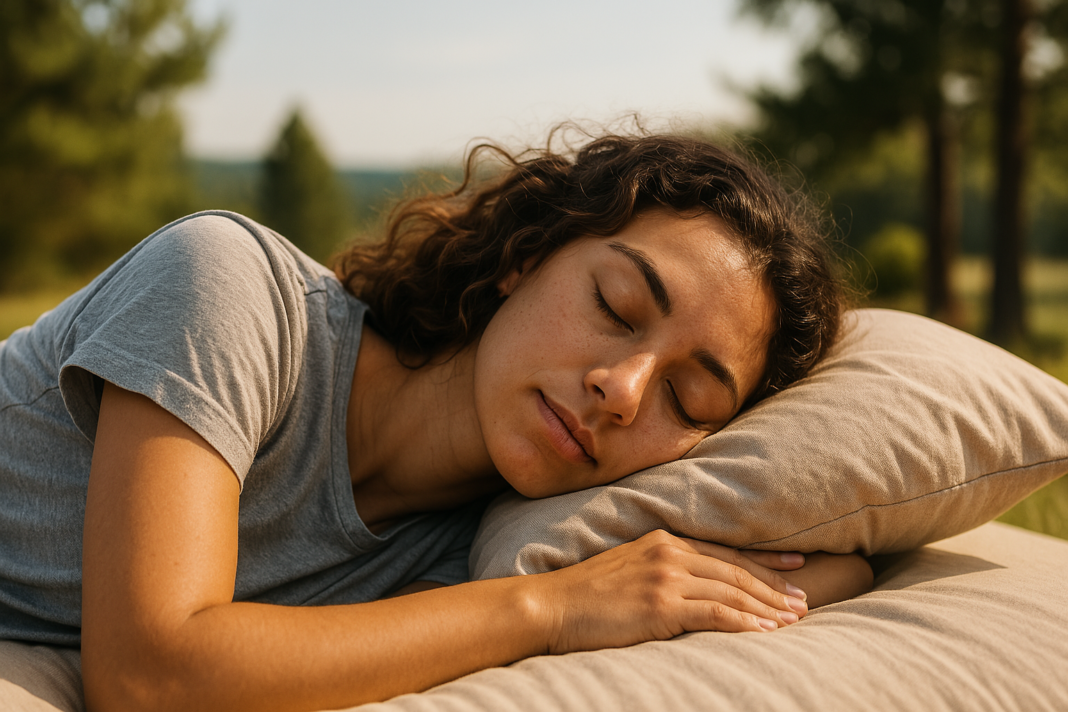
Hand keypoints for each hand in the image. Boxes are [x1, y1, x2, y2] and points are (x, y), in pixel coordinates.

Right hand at [533, 530, 809, 654]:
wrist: (551, 605)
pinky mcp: (661, 604)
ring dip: (766, 607)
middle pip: (735, 570)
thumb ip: (661, 569)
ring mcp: (666, 577)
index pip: (725, 551)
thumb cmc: (584, 594)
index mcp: (663, 540)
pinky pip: (714, 613)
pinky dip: (744, 622)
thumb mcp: (627, 568)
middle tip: (803, 601)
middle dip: (774, 586)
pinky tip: (764, 632)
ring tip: (793, 620)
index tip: (795, 566)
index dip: (764, 560)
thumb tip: (691, 588)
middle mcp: (670, 552)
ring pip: (732, 591)